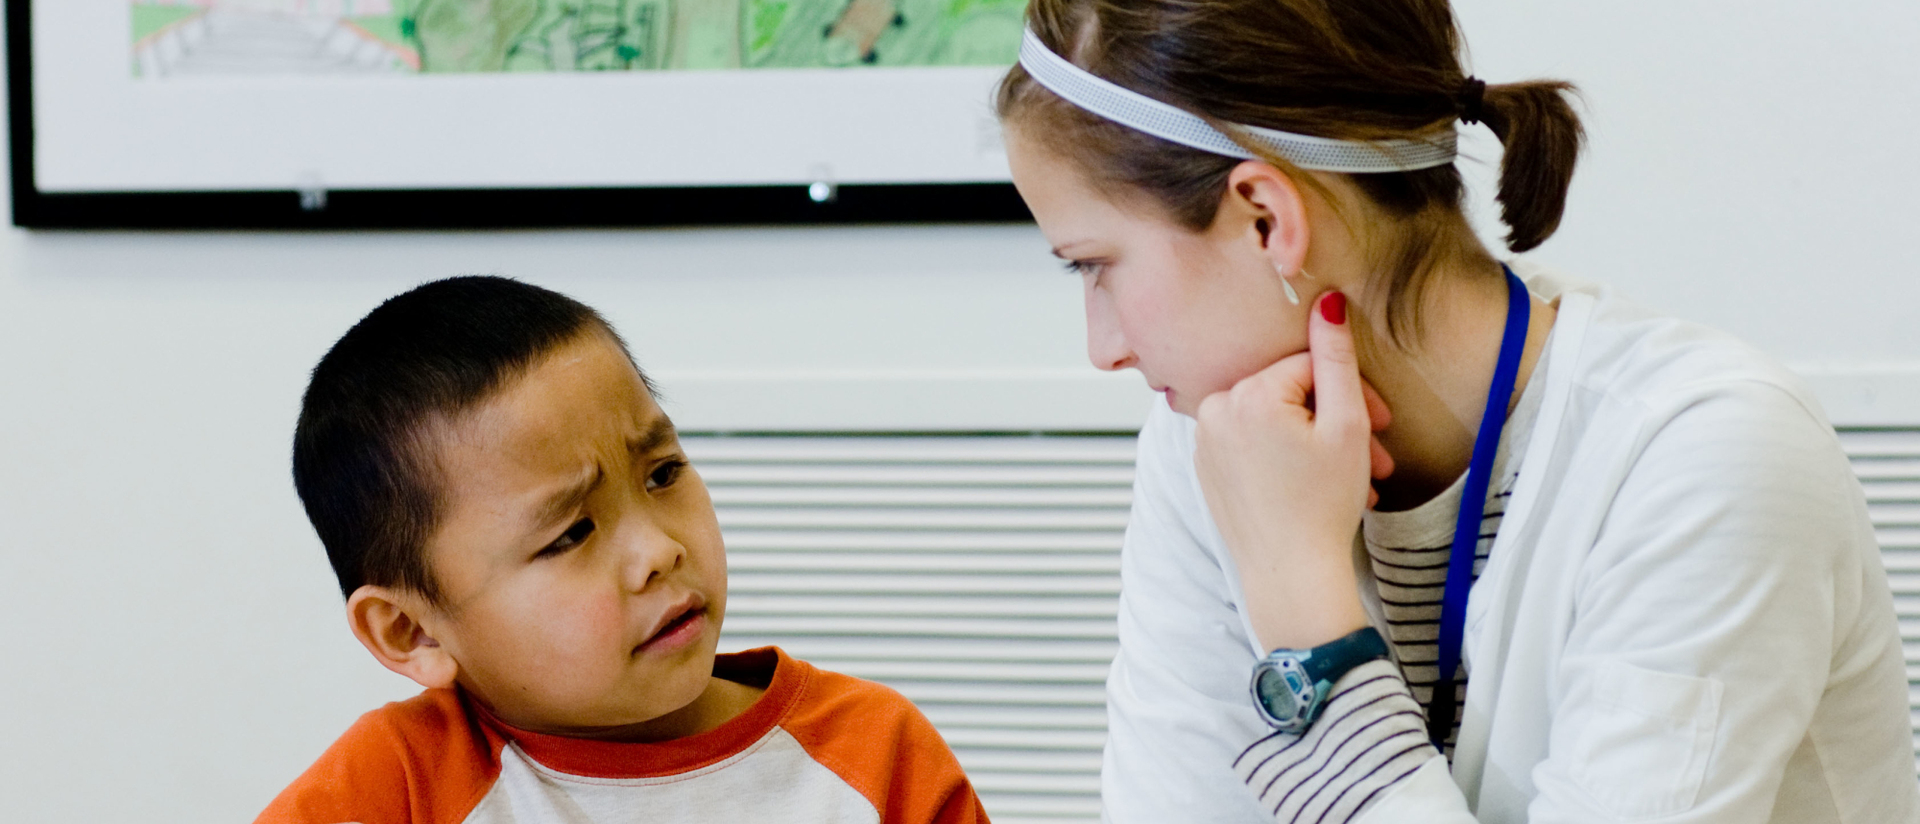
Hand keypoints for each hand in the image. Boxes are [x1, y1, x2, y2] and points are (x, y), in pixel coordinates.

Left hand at [1193, 292, 1388, 650]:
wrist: (1291, 577)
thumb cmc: (1322, 508)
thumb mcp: (1346, 424)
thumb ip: (1336, 358)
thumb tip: (1327, 302)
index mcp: (1245, 395)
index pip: (1310, 367)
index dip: (1353, 391)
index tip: (1383, 422)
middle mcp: (1213, 411)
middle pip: (1290, 394)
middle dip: (1337, 420)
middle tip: (1377, 455)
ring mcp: (1204, 442)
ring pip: (1273, 421)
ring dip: (1316, 441)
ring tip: (1354, 477)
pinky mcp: (1206, 468)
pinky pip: (1252, 445)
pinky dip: (1285, 457)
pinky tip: (1316, 483)